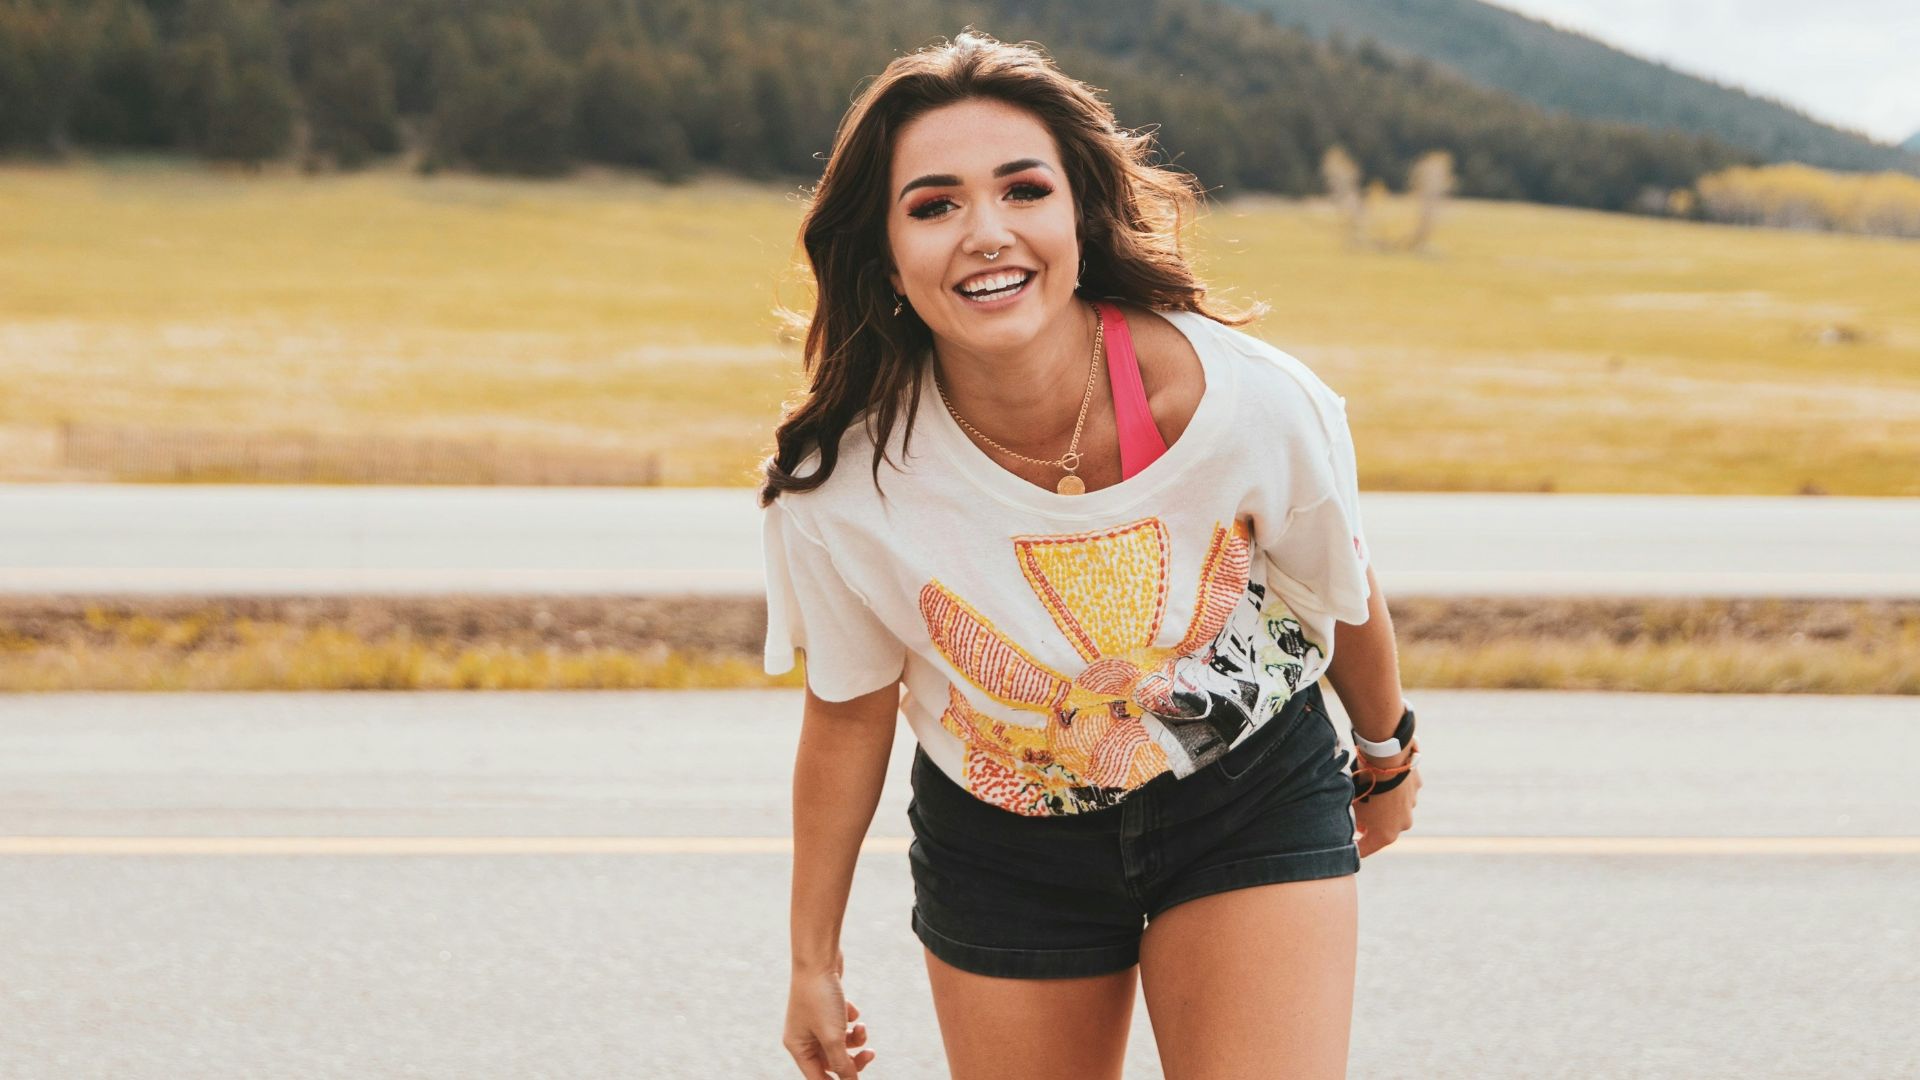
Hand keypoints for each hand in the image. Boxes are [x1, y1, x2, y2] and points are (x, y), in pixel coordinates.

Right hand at [784, 951, 875, 1078]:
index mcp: (798, 1047)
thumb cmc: (820, 998)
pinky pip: (842, 1023)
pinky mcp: (826, 1006)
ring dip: (855, 1038)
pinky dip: (850, 1020)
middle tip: (870, 1055)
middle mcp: (803, 1035)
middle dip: (852, 1059)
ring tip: (862, 1027)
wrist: (819, 957)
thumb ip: (842, 1064)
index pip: (817, 1077)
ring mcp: (814, 1020)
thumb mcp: (833, 1037)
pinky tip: (851, 1008)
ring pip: (839, 1042)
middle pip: (831, 1061)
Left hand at [1352, 755, 1419, 857]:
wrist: (1387, 759)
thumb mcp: (1352, 808)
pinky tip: (1383, 779)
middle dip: (1368, 827)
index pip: (1365, 849)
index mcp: (1386, 835)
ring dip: (1383, 806)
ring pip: (1394, 810)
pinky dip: (1392, 789)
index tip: (1345, 849)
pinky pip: (1401, 791)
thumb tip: (1350, 827)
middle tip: (1355, 821)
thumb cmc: (1365, 787)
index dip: (1353, 850)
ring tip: (1369, 794)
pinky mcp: (1415, 788)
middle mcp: (1403, 824)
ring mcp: (1411, 806)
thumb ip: (1352, 822)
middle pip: (1382, 830)